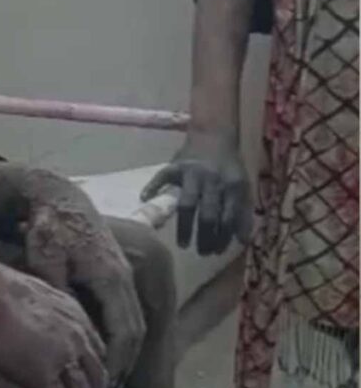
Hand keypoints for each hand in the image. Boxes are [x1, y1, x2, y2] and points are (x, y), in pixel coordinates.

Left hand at [0, 163, 146, 387]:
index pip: (125, 329)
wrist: (60, 197)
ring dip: (128, 342)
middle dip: (128, 356)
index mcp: (111, 278)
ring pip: (135, 315)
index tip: (107, 379)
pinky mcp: (116, 266)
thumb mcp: (46, 261)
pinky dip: (123, 325)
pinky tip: (107, 336)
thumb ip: (57, 293)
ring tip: (111, 365)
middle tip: (110, 381)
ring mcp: (122, 270)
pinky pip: (127, 304)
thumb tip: (65, 325)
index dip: (119, 358)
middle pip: (137, 326)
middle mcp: (123, 276)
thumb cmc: (51, 228)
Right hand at [0, 263, 108, 387]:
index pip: (96, 349)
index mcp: (76, 316)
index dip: (88, 366)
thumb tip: (39, 323)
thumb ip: (47, 313)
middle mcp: (77, 337)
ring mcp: (63, 357)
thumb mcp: (37, 294)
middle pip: (98, 375)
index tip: (82, 376)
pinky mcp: (43, 376)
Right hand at [141, 132, 251, 254]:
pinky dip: (152, 188)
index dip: (223, 236)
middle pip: (208, 214)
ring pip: (187, 204)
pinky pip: (161, 178)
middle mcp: (212, 180)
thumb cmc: (227, 166)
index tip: (217, 252)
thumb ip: (243, 211)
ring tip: (184, 245)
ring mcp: (192, 173)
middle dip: (206, 237)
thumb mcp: (241, 186)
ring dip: (185, 227)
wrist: (214, 134)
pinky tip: (145, 199)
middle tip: (202, 252)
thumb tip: (242, 240)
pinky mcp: (174, 167)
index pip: (228, 217)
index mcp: (232, 185)